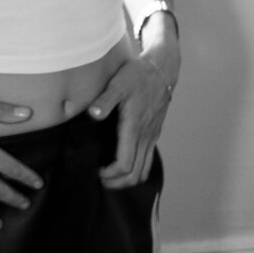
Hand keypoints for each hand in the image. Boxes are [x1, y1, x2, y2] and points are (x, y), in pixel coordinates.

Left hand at [87, 53, 175, 188]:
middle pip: (135, 174)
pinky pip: (148, 159)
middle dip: (118, 183)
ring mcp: (152, 136)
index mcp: (134, 128)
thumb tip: (92, 114)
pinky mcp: (154, 133)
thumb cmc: (137, 76)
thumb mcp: (117, 84)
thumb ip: (105, 100)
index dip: (110, 175)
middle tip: (100, 180)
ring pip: (144, 170)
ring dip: (128, 178)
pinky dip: (136, 168)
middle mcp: (145, 136)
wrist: (161, 69)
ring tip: (110, 175)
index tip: (97, 171)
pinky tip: (124, 161)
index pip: (125, 164)